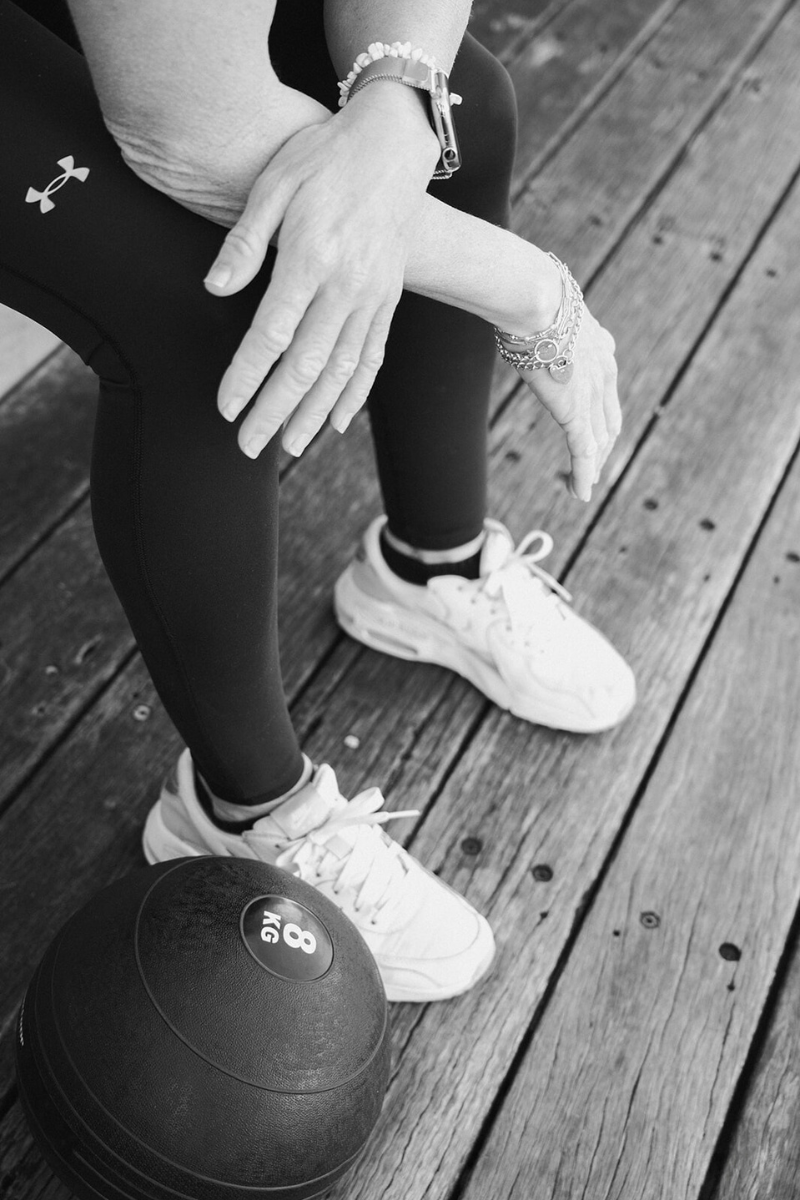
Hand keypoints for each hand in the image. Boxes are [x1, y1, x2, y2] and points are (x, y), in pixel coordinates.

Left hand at [203, 87, 439, 457]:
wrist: (393, 145)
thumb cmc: (322, 158)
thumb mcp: (275, 183)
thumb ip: (245, 241)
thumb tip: (214, 289)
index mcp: (312, 258)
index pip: (272, 334)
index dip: (246, 376)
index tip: (224, 407)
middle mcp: (347, 287)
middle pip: (307, 365)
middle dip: (275, 411)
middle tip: (248, 446)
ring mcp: (373, 298)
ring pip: (342, 370)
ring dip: (314, 414)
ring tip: (290, 447)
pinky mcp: (388, 301)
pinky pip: (373, 358)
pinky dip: (356, 394)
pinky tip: (336, 423)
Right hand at [516, 304, 620, 501]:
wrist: (536, 300)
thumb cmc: (529, 296)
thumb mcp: (540, 310)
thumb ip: (536, 322)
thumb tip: (511, 310)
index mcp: (600, 347)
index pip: (606, 391)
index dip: (601, 414)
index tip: (593, 429)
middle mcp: (603, 373)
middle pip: (609, 422)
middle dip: (602, 448)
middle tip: (592, 467)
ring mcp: (591, 395)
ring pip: (600, 441)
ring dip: (592, 467)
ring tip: (582, 487)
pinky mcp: (576, 412)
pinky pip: (584, 453)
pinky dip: (583, 476)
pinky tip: (579, 493)